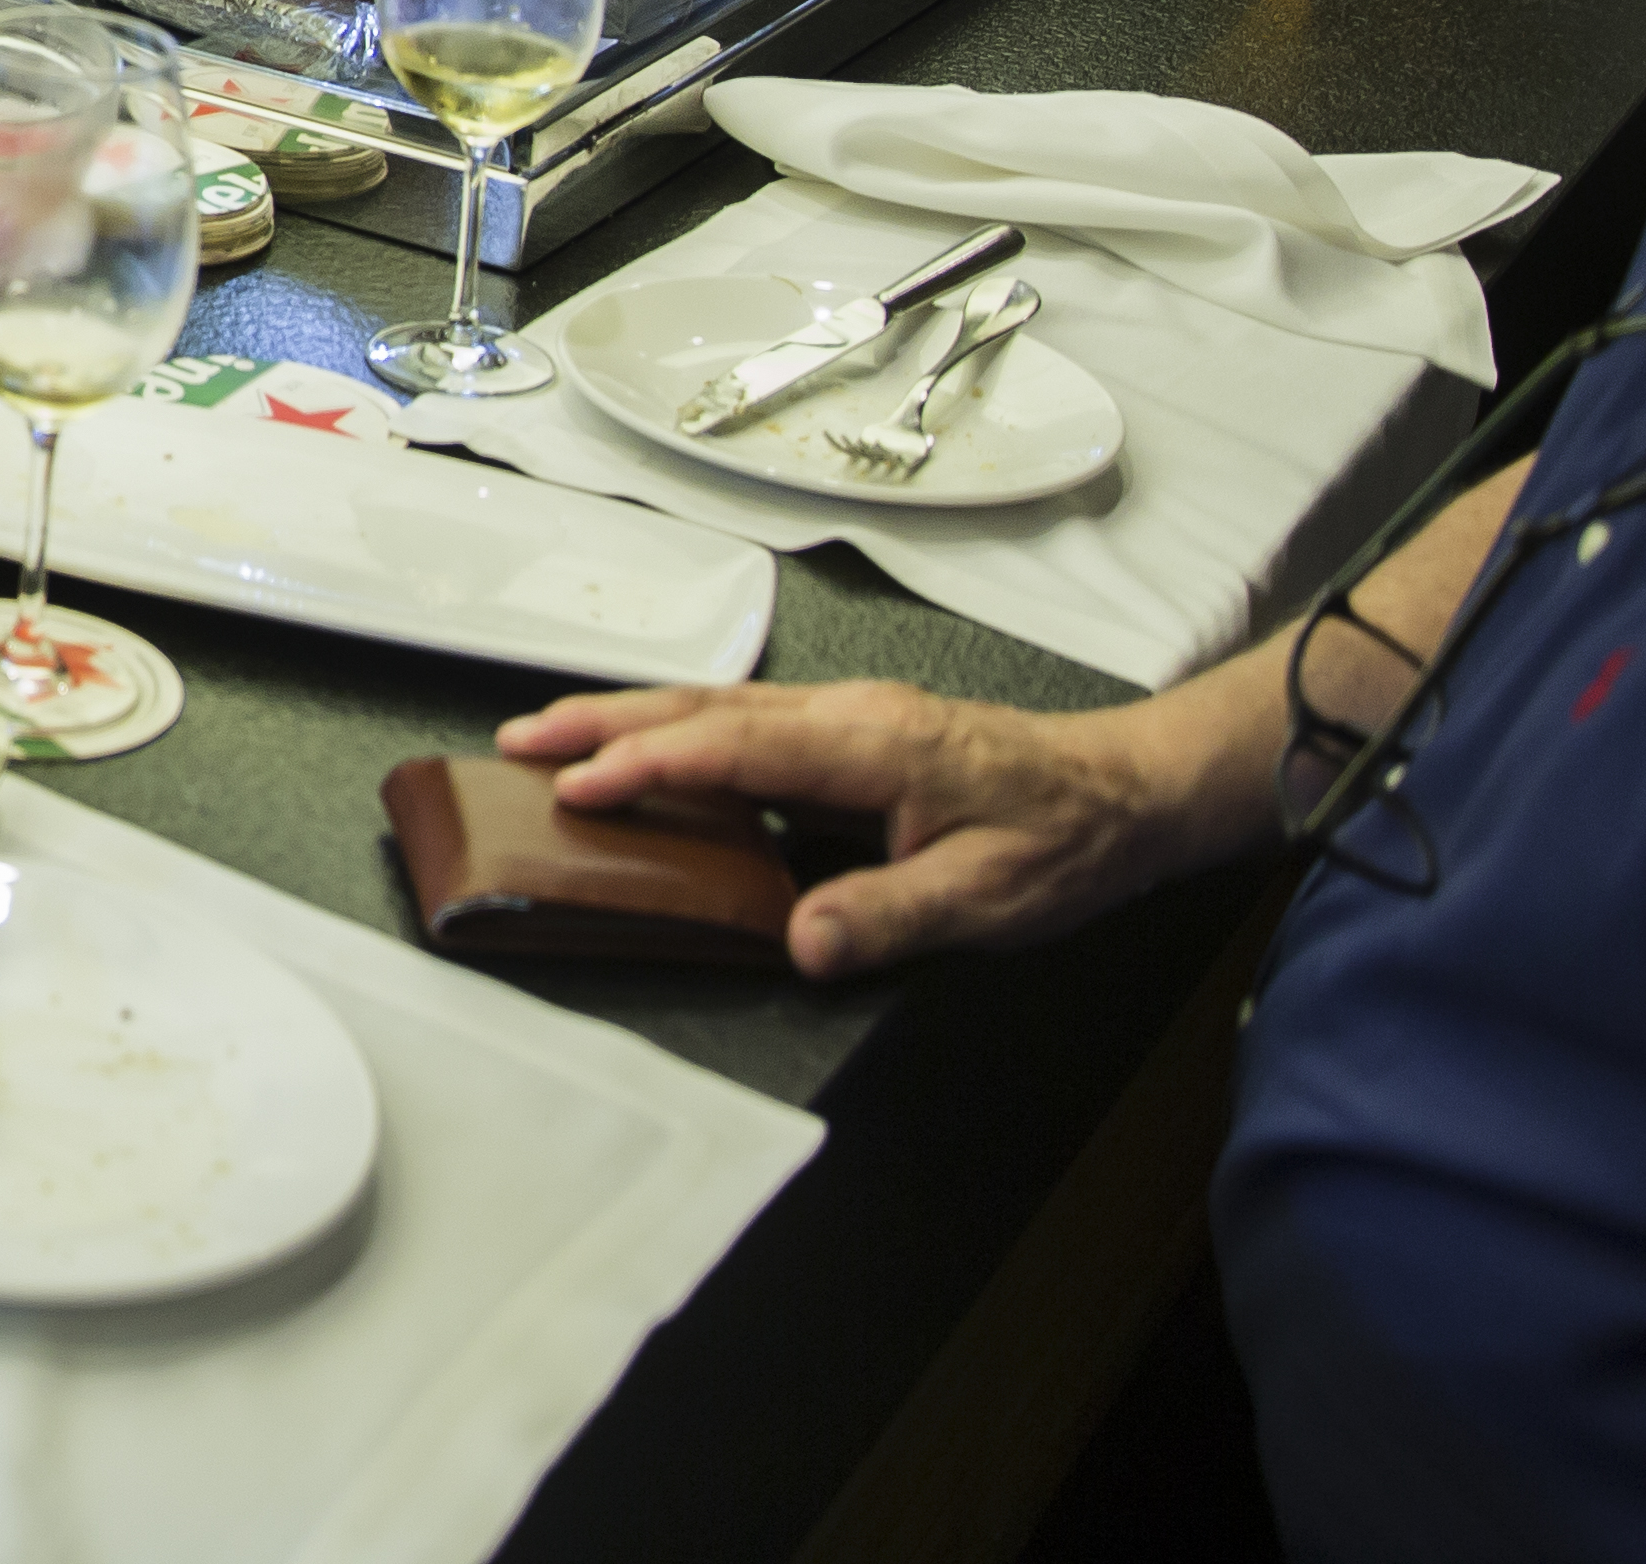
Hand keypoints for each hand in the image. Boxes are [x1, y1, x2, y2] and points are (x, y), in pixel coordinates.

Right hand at [496, 677, 1239, 978]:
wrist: (1126, 793)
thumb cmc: (1065, 841)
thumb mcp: (990, 899)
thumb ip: (891, 917)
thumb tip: (801, 941)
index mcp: (874, 744)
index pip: (736, 745)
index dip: (650, 763)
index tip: (578, 785)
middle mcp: (848, 714)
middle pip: (704, 705)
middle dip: (604, 720)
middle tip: (519, 740)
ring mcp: (845, 716)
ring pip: (716, 705)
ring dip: (630, 719)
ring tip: (553, 736)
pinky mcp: (847, 732)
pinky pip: (741, 719)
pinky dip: (676, 729)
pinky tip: (646, 749)